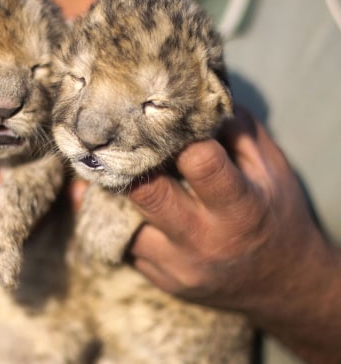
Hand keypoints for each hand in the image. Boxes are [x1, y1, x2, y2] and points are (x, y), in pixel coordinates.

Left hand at [128, 107, 340, 359]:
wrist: (280, 285)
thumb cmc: (275, 215)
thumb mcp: (270, 168)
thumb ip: (234, 130)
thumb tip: (191, 98)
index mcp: (240, 208)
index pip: (198, 162)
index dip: (176, 134)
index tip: (158, 117)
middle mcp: (204, 241)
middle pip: (146, 192)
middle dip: (127, 161)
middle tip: (114, 137)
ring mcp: (177, 266)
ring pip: (121, 221)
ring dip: (110, 191)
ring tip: (103, 165)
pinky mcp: (160, 279)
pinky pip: (123, 243)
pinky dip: (115, 218)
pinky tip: (112, 198)